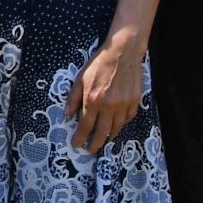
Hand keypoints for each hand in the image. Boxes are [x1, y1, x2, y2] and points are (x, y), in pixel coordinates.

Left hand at [65, 34, 142, 153]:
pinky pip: (128, 119)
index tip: (77, 145)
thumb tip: (67, 115)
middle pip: (102, 132)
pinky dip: (121, 124)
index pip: (85, 125)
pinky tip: (116, 125)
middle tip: (91, 150)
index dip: (80, 138)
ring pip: (116, 128)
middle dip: (95, 143)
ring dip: (109, 136)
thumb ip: (73, 98)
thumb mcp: (80, 79)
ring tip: (103, 139)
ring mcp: (124, 104)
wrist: (122, 53)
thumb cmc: (99, 64)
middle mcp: (109, 105)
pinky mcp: (134, 101)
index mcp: (93, 100)